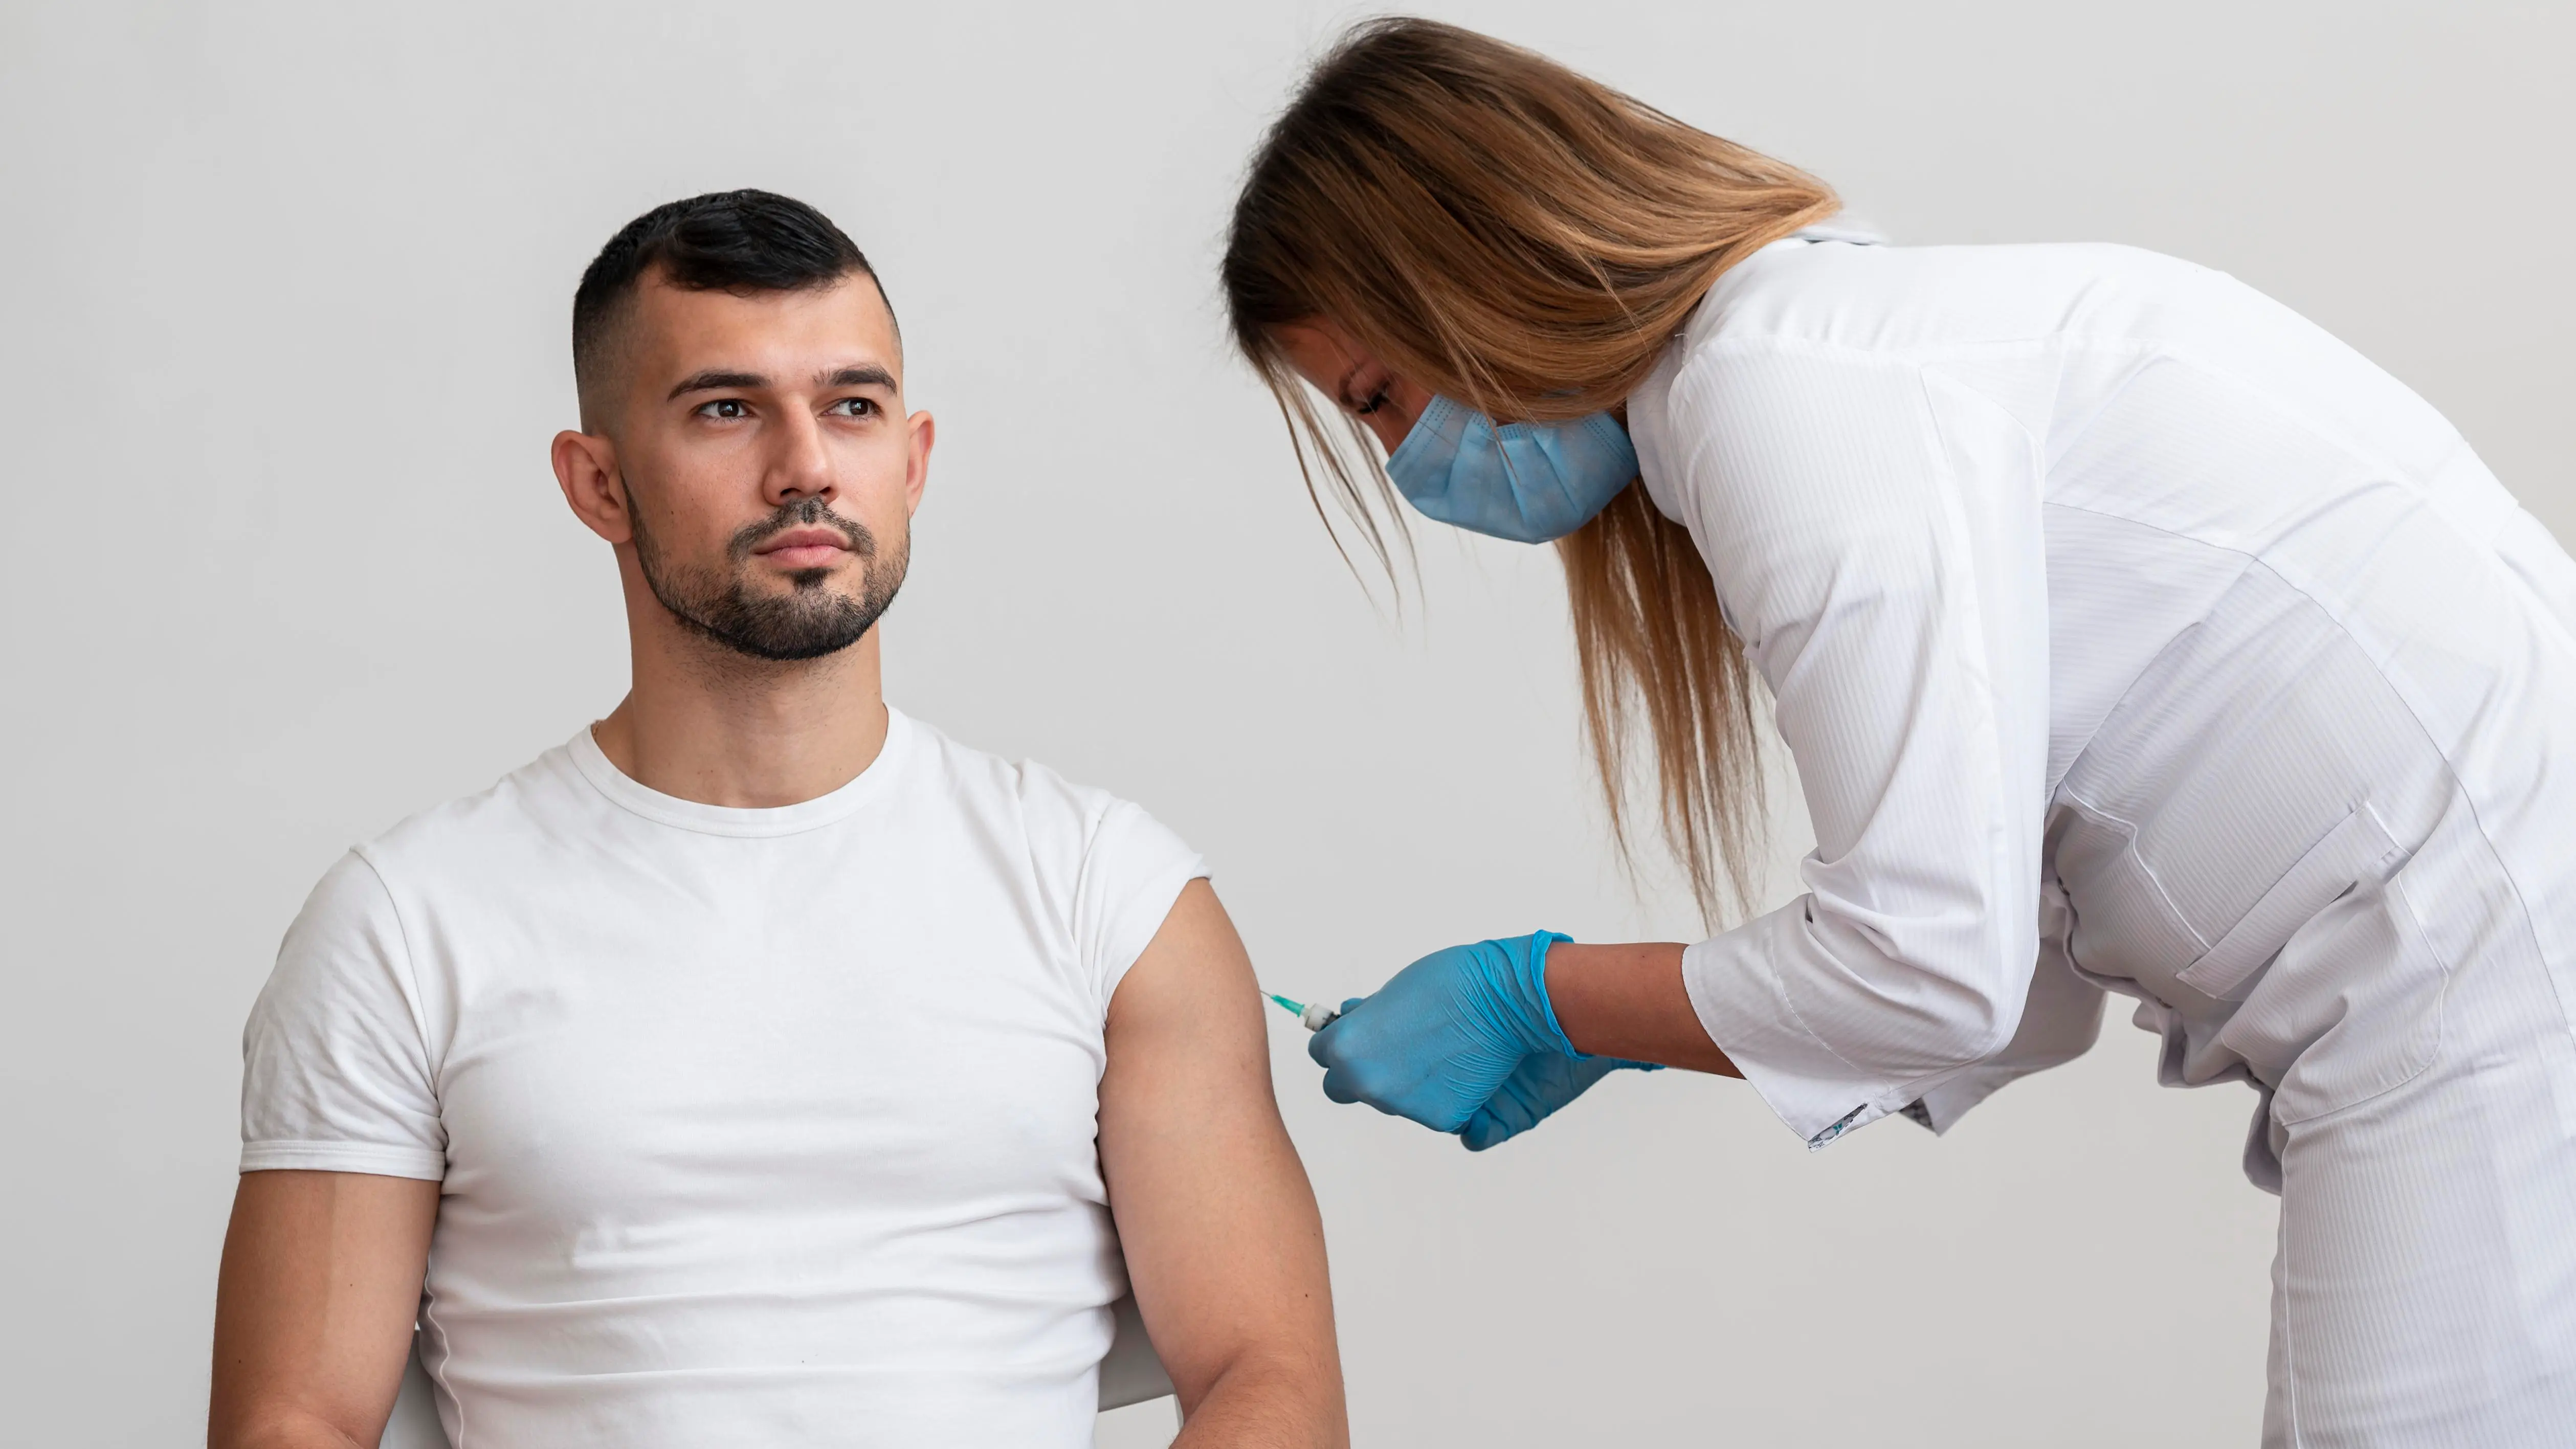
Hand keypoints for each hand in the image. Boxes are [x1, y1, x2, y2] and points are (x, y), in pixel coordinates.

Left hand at [1309, 932, 1656, 1149]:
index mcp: (1348, 1050)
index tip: (1361, 1030)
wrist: (1518, 1000)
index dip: (1343, 1040)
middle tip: (1398, 1042)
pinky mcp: (1446, 1120)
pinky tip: (1463, 1065)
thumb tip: (1350, 1021)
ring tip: (1442, 1046)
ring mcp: (1408, 1108)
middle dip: (1364, 1067)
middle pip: (1347, 1085)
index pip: (1322, 1054)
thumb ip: (1368, 1019)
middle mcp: (1371, 1086)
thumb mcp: (1396, 992)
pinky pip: (1430, 1110)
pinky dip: (1442, 1093)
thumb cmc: (1459, 984)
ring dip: (1406, 1079)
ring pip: (1392, 1098)